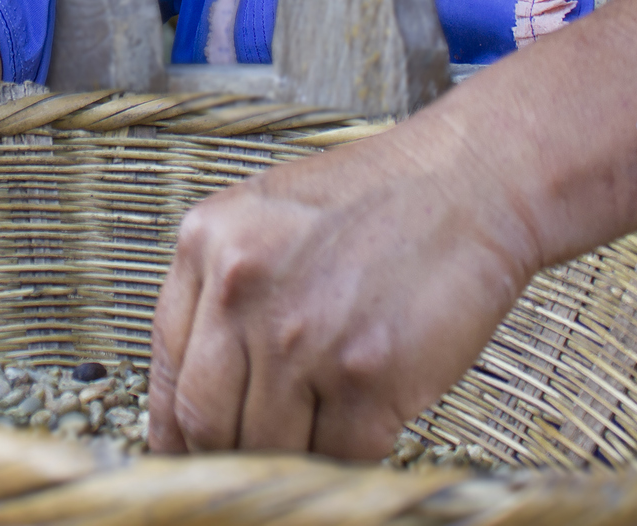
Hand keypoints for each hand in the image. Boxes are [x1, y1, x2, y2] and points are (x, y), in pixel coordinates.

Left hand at [147, 108, 537, 458]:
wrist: (470, 179)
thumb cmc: (376, 200)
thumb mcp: (266, 217)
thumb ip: (221, 294)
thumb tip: (194, 394)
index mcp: (205, 245)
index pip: (167, 373)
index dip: (177, 430)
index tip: (190, 453)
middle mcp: (241, 289)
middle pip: (204, 423)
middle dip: (228, 453)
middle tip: (253, 456)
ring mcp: (302, 336)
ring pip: (267, 450)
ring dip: (292, 456)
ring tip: (319, 429)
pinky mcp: (367, 376)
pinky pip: (338, 456)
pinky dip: (347, 457)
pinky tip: (363, 424)